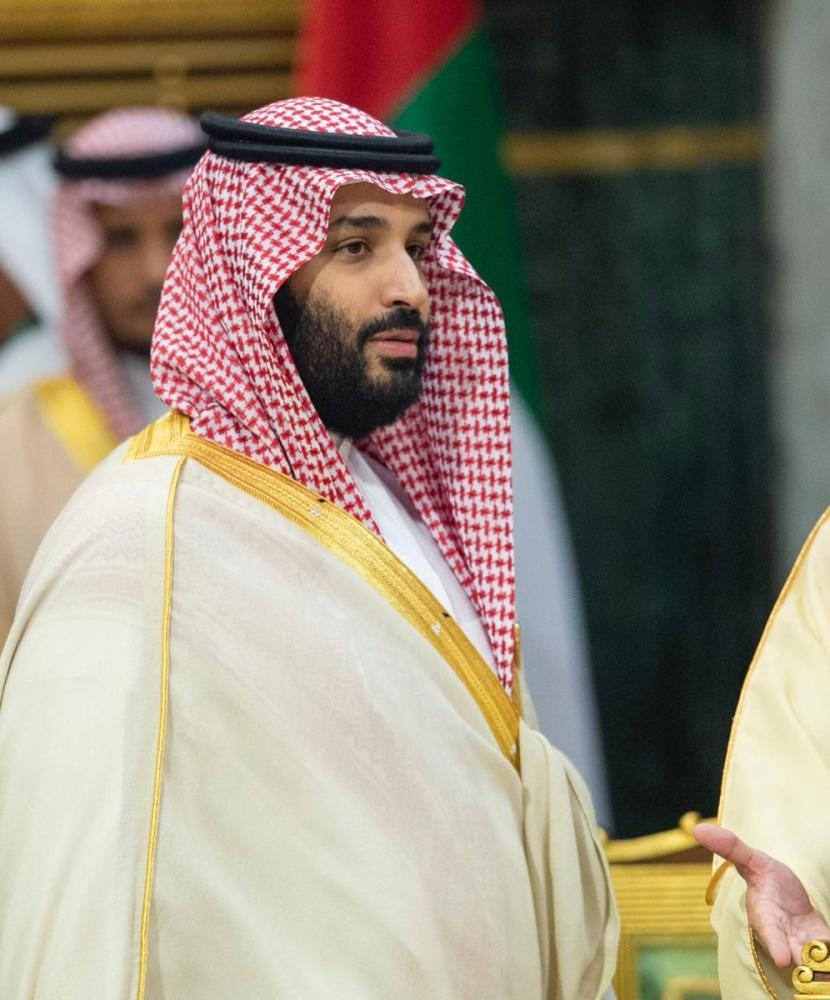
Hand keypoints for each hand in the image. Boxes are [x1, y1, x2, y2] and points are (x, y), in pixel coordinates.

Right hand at [693, 822, 829, 966]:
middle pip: (795, 954)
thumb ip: (730, 848)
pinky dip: (829, 955)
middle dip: (804, 963)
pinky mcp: (821, 946)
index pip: (769, 932)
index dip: (775, 944)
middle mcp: (782, 936)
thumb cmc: (768, 879)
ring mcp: (803, 944)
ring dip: (820, 966)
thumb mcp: (753, 860)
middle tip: (814, 972)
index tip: (783, 959)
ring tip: (825, 972)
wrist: (790, 897)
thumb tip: (697, 829)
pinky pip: (827, 954)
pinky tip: (829, 958)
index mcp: (763, 916)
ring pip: (814, 961)